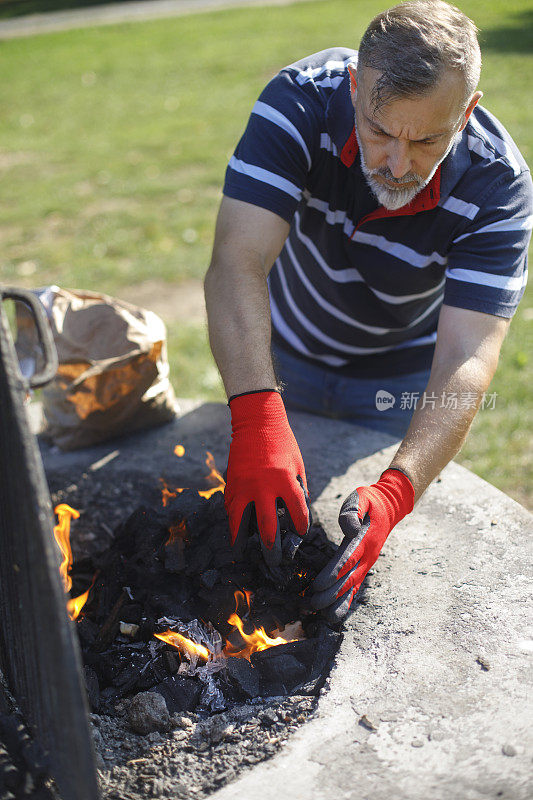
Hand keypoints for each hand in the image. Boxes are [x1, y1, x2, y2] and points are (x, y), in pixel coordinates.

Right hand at [224, 390, 308, 565]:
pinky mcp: (232, 482)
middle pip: (267, 525)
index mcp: (286, 481)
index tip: (300, 534)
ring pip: (240, 520)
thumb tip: (299, 510)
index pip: (297, 513)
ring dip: (241, 539)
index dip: (300, 527)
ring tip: (242, 553)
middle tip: (274, 560)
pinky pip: (231, 506)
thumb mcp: (298, 465)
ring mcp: (244, 485)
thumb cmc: (282, 442)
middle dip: (271, 546)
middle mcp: (264, 486)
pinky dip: (232, 519)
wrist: (257, 421)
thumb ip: (298, 489)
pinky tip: (234, 530)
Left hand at [310, 469, 413, 623]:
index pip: (347, 559)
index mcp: (365, 539)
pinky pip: (356, 587)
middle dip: (330, 593)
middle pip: (348, 579)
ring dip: (336, 602)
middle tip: (310, 603)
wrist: (389, 507)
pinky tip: (334, 614)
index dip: (333, 574)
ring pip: (352, 587)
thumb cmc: (370, 501)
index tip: (318, 585)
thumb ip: (353, 511)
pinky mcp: (365, 566)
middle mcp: (368, 555)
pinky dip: (345, 601)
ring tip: (320, 614)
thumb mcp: (362, 497)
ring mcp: (368, 563)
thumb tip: (349, 528)